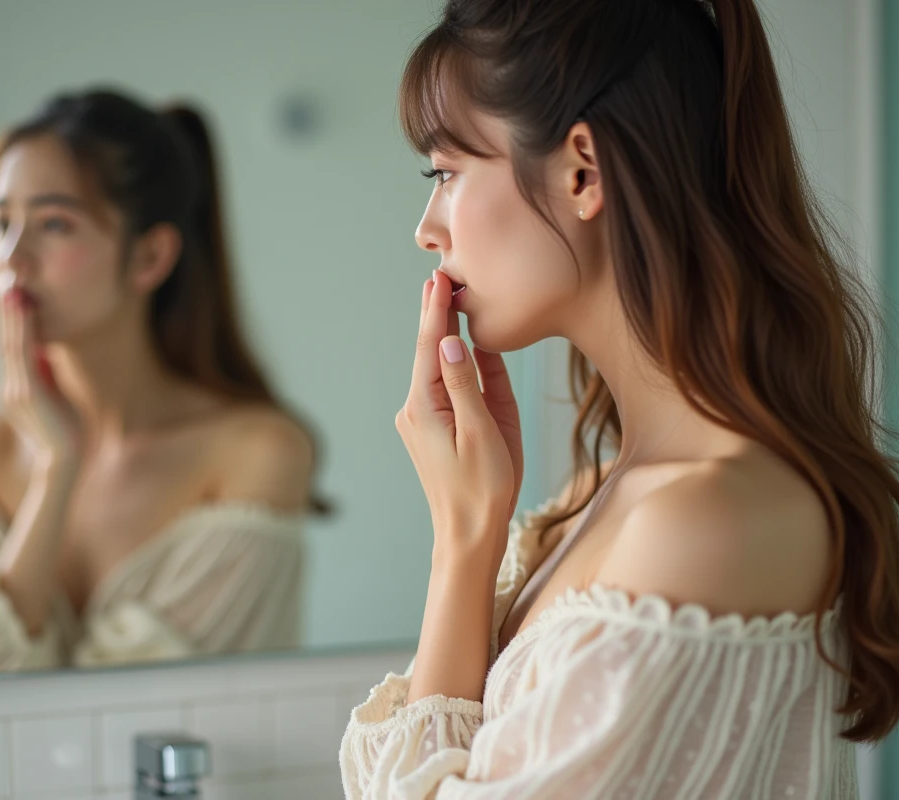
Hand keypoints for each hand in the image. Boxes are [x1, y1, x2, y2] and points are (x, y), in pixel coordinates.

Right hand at [0, 288, 80, 466]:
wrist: (66, 459)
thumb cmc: (66, 428)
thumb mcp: (55, 393)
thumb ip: (46, 371)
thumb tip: (47, 346)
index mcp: (15, 386)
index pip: (11, 345)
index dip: (9, 317)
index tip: (11, 288)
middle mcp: (9, 386)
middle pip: (5, 339)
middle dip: (5, 309)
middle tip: (5, 276)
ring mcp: (14, 390)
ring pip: (9, 343)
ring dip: (10, 313)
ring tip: (10, 285)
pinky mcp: (25, 394)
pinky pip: (21, 353)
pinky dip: (21, 328)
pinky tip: (24, 308)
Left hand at [395, 271, 522, 565]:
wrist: (469, 536)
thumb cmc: (482, 490)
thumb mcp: (482, 433)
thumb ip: (467, 384)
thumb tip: (451, 341)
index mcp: (424, 407)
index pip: (429, 347)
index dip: (436, 310)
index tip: (440, 277)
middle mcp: (416, 409)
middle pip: (427, 351)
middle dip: (434, 313)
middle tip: (438, 275)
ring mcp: (423, 419)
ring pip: (434, 367)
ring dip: (440, 333)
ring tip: (446, 297)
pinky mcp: (434, 429)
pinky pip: (444, 387)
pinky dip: (451, 361)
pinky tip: (457, 341)